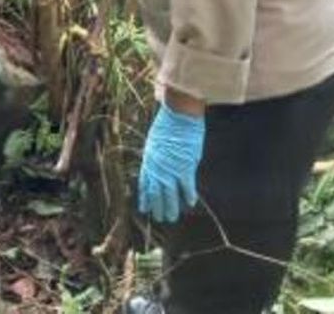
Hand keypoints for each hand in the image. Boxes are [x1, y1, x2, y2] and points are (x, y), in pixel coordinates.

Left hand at [136, 102, 204, 222]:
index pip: (144, 184)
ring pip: (169, 194)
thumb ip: (158, 156)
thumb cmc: (168, 124)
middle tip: (160, 218)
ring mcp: (170, 169)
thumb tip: (162, 166)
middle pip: (156, 192)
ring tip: (171, 218)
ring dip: (171, 208)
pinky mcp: (184, 167)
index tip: (144, 208)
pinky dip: (188, 196)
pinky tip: (190, 203)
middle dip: (157, 207)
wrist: (178, 115)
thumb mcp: (156, 141)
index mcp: (148, 160)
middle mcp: (157, 168)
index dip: (144, 198)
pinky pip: (186, 187)